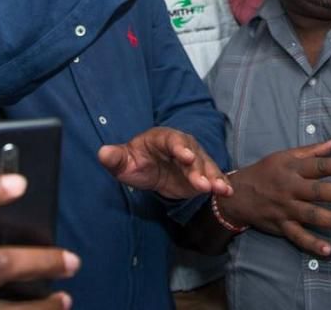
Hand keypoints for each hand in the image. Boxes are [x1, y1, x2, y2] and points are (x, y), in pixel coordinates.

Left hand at [98, 126, 232, 198]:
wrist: (150, 169)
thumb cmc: (136, 161)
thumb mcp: (123, 161)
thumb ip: (115, 158)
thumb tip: (103, 153)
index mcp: (163, 138)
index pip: (173, 140)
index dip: (180, 148)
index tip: (186, 157)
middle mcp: (183, 145)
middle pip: (193, 154)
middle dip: (199, 168)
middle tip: (203, 183)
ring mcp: (195, 159)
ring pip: (206, 166)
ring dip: (213, 177)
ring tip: (220, 189)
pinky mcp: (202, 173)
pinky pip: (213, 177)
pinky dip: (221, 183)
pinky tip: (227, 192)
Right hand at [216, 139, 330, 255]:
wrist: (237, 194)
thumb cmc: (266, 172)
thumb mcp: (286, 156)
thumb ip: (313, 151)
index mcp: (293, 168)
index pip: (317, 166)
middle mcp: (290, 188)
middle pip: (315, 191)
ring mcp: (285, 208)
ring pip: (310, 215)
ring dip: (330, 221)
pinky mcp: (281, 226)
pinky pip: (298, 236)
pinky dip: (312, 244)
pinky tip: (328, 250)